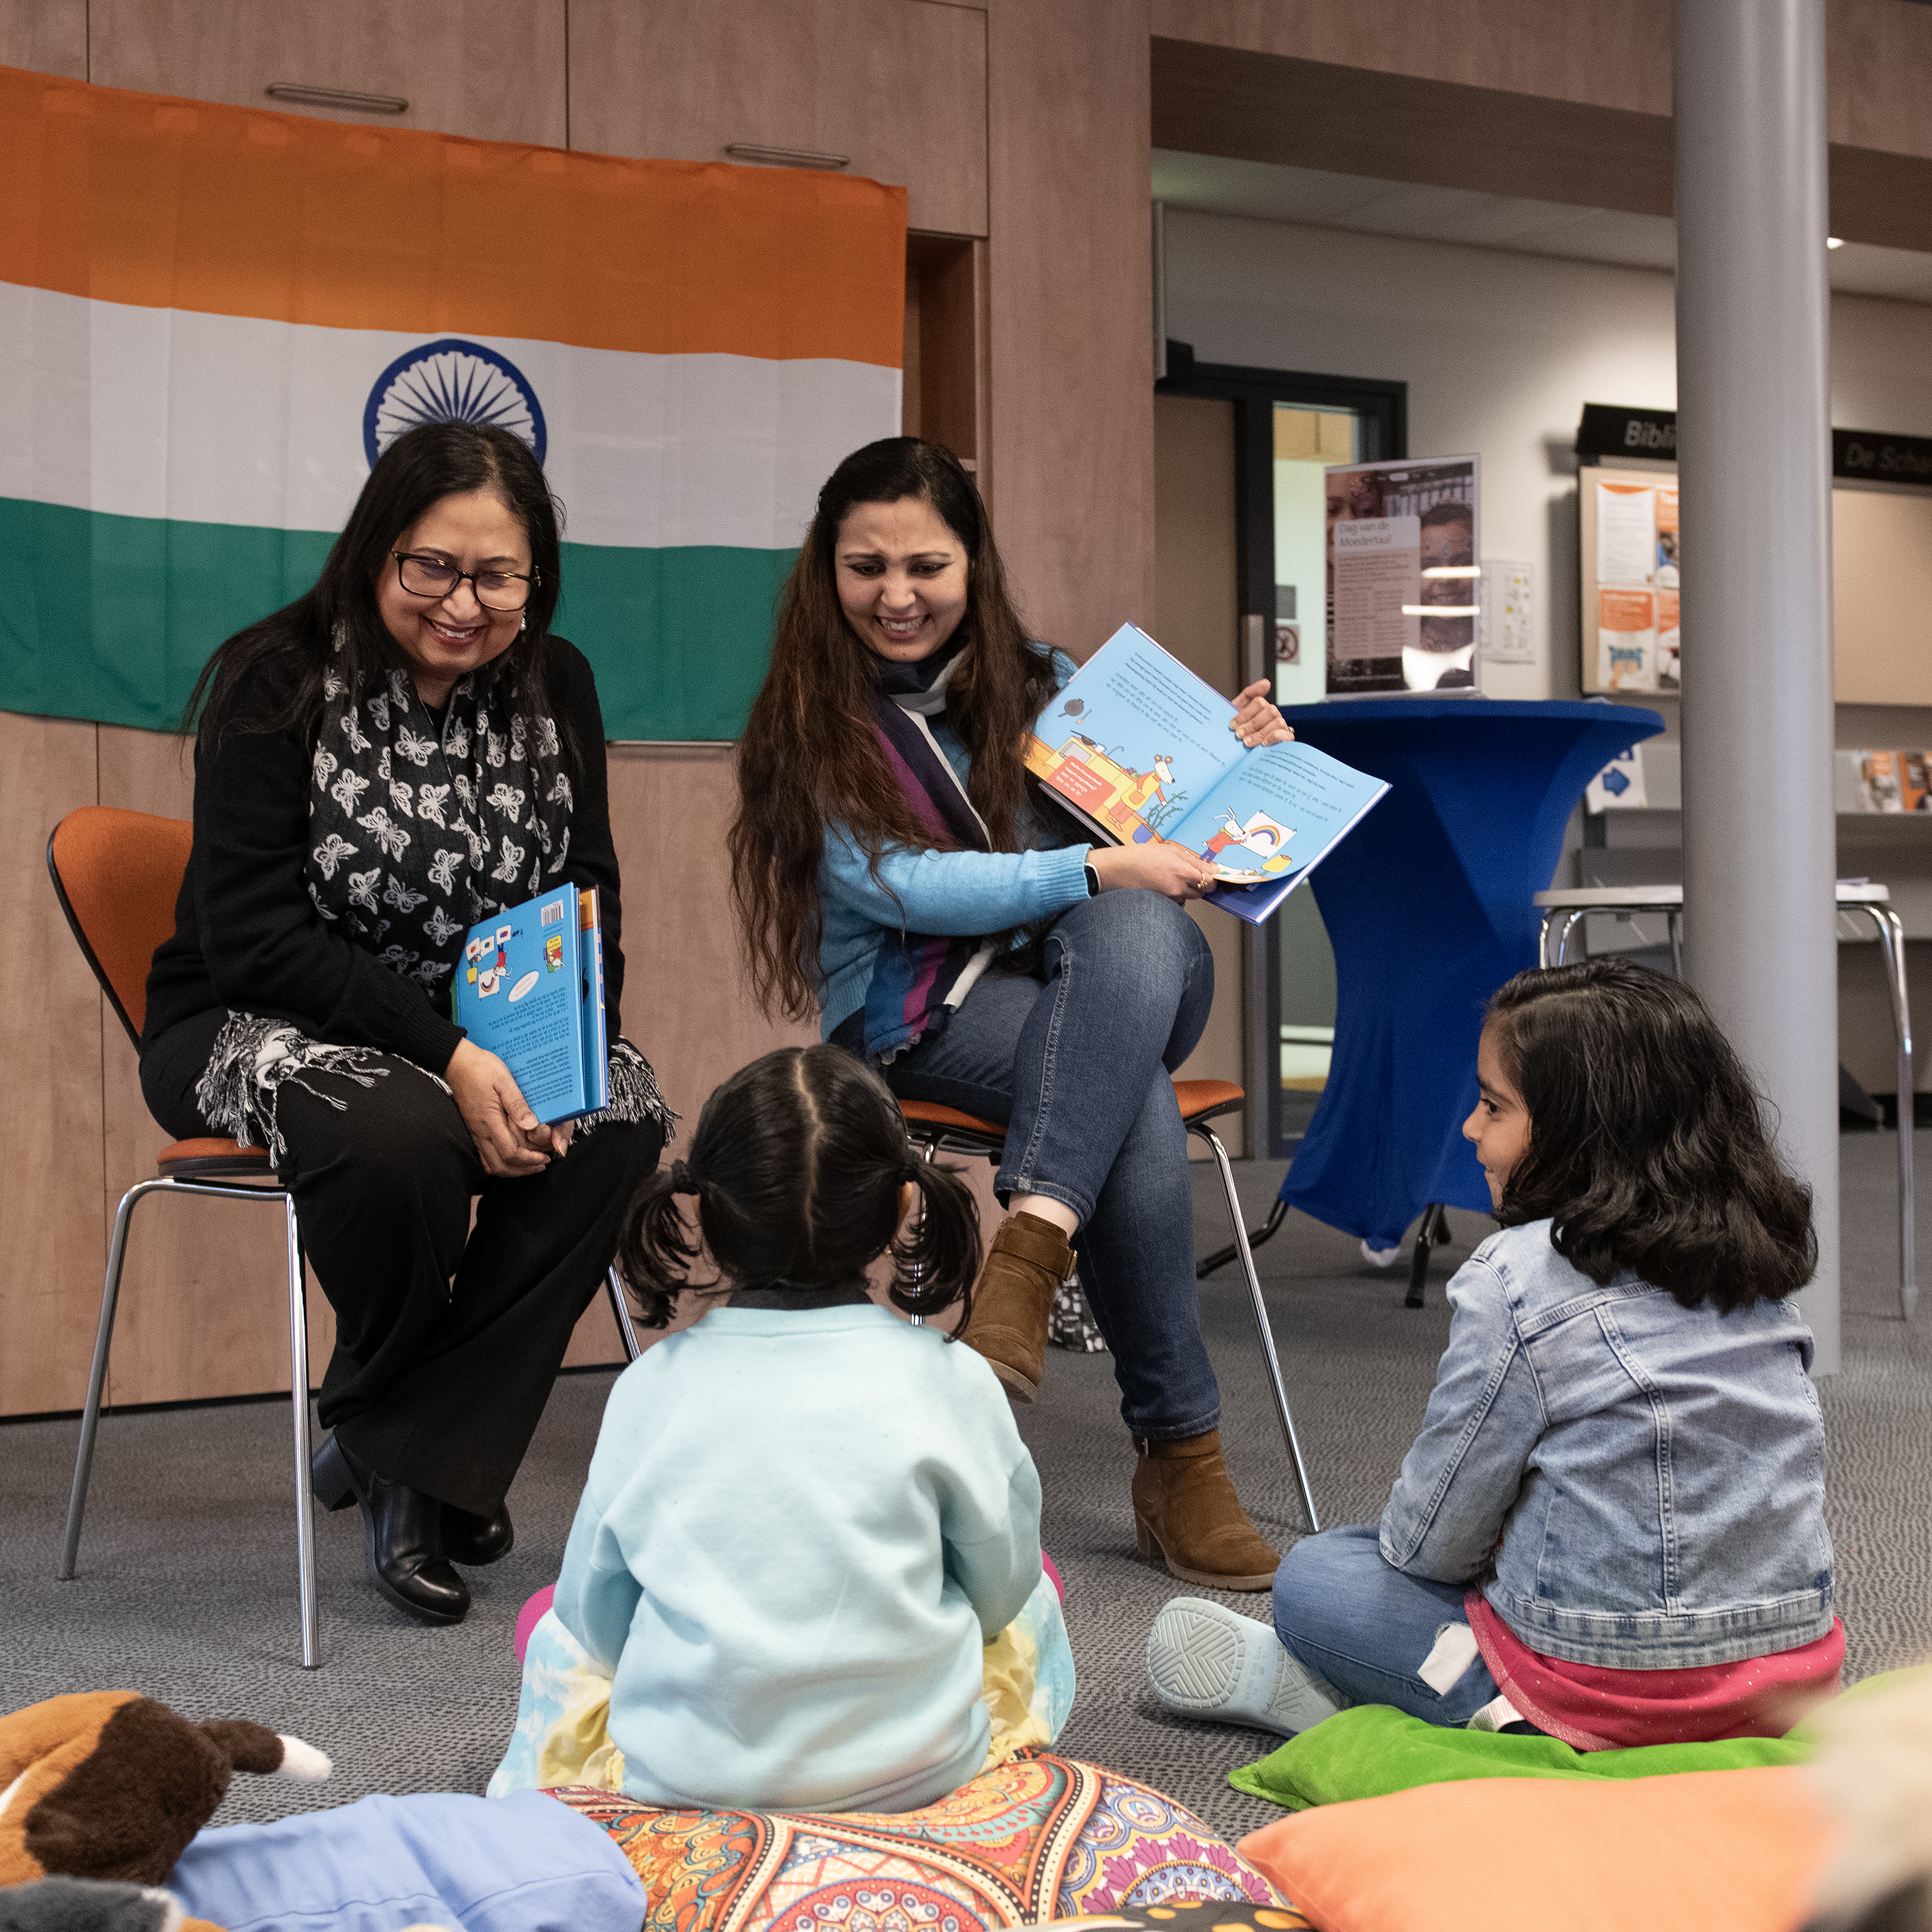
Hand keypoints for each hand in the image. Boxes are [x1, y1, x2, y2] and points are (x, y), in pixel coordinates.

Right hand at [446, 1039, 552, 1177]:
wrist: (457, 1062)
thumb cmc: (481, 1068)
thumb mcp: (504, 1081)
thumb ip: (518, 1104)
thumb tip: (532, 1125)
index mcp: (489, 1121)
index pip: (510, 1153)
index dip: (529, 1160)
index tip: (544, 1158)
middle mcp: (480, 1131)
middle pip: (500, 1166)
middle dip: (523, 1170)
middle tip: (542, 1164)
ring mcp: (476, 1131)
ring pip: (491, 1164)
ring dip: (512, 1169)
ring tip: (530, 1163)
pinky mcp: (474, 1128)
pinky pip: (485, 1155)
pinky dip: (500, 1162)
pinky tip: (512, 1156)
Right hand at [1088, 839, 1215, 900]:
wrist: (1117, 869)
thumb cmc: (1138, 856)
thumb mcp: (1169, 850)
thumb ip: (1192, 860)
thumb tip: (1210, 868)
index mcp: (1182, 870)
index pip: (1209, 880)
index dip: (1213, 877)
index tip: (1212, 874)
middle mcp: (1178, 887)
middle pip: (1201, 891)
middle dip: (1200, 884)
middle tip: (1191, 874)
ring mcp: (1169, 897)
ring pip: (1188, 896)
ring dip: (1187, 889)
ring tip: (1172, 878)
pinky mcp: (1162, 904)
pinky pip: (1175, 901)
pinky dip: (1174, 895)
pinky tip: (1162, 884)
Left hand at [1230, 679, 1293, 747]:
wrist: (1231, 753)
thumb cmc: (1235, 732)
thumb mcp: (1235, 712)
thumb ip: (1249, 695)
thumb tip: (1266, 683)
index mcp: (1260, 708)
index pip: (1258, 701)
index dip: (1245, 713)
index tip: (1232, 725)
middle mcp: (1272, 716)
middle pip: (1270, 710)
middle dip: (1252, 723)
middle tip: (1239, 735)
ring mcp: (1280, 727)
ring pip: (1278, 722)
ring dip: (1260, 732)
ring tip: (1247, 742)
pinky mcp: (1285, 740)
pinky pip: (1287, 735)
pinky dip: (1275, 737)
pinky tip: (1263, 743)